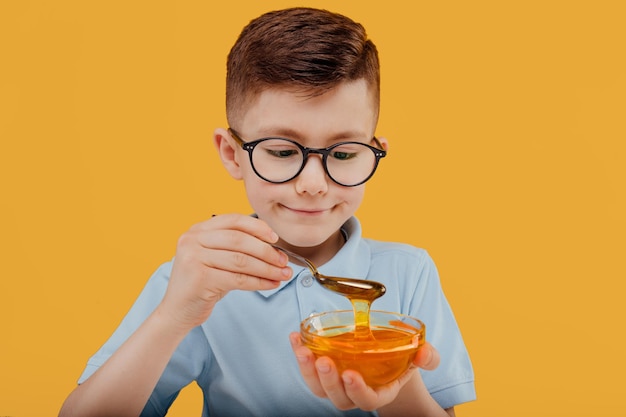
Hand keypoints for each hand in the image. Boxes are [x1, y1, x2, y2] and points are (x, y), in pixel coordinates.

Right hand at [158, 214, 291, 331]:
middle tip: (283, 261)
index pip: (233, 220)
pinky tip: (270, 284)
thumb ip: (236, 248)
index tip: (275, 238)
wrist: (177, 311)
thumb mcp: (215, 258)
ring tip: (283, 274)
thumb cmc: (202, 284)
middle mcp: (192, 240)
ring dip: (267, 268)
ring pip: (241, 260)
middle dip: (266, 251)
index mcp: (197, 230)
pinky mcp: (200, 278)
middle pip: (239, 240)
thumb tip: (274, 248)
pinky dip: (259, 282)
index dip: (257, 227)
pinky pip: (238, 279)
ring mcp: (194, 258)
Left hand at [289, 332, 439, 410]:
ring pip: (319, 387)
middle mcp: (356, 393)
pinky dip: (299, 354)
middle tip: (323, 361)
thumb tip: (424, 353)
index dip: (358, 391)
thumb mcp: (420, 355)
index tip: (350, 374)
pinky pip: (308, 370)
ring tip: (303, 348)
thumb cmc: (402, 356)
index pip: (368, 400)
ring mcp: (337, 384)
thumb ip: (427, 356)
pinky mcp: (323, 371)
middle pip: (339, 398)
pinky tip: (296, 338)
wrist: (387, 353)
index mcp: (380, 392)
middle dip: (329, 381)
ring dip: (307, 370)